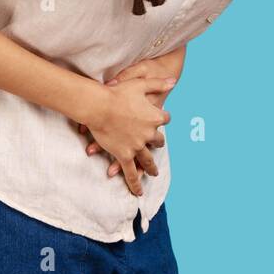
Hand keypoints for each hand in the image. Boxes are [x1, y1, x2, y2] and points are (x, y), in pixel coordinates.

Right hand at [77, 73, 175, 195]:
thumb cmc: (118, 92)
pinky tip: (138, 192)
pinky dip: (135, 183)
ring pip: (148, 159)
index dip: (162, 117)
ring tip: (154, 173)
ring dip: (151, 167)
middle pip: (158, 140)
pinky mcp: (124, 155)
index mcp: (154, 116)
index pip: (165, 118)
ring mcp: (137, 146)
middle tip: (158, 144)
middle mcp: (148, 133)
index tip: (161, 118)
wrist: (99, 106)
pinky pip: (132, 172)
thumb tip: (174, 81)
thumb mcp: (141, 84)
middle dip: (158, 142)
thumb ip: (159, 84)